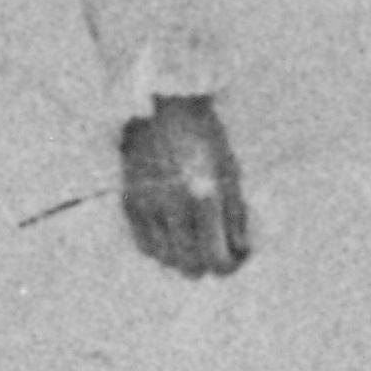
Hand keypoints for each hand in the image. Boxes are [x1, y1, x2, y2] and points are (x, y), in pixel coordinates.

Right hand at [119, 95, 249, 276]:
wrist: (164, 104)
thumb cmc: (205, 134)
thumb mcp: (230, 171)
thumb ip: (235, 214)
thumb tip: (240, 248)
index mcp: (206, 196)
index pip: (218, 260)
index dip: (232, 265)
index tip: (239, 254)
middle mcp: (174, 206)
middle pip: (190, 267)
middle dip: (208, 264)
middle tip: (218, 250)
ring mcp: (148, 206)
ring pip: (166, 260)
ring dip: (183, 258)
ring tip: (196, 242)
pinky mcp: (130, 201)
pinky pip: (144, 244)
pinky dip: (161, 248)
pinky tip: (174, 235)